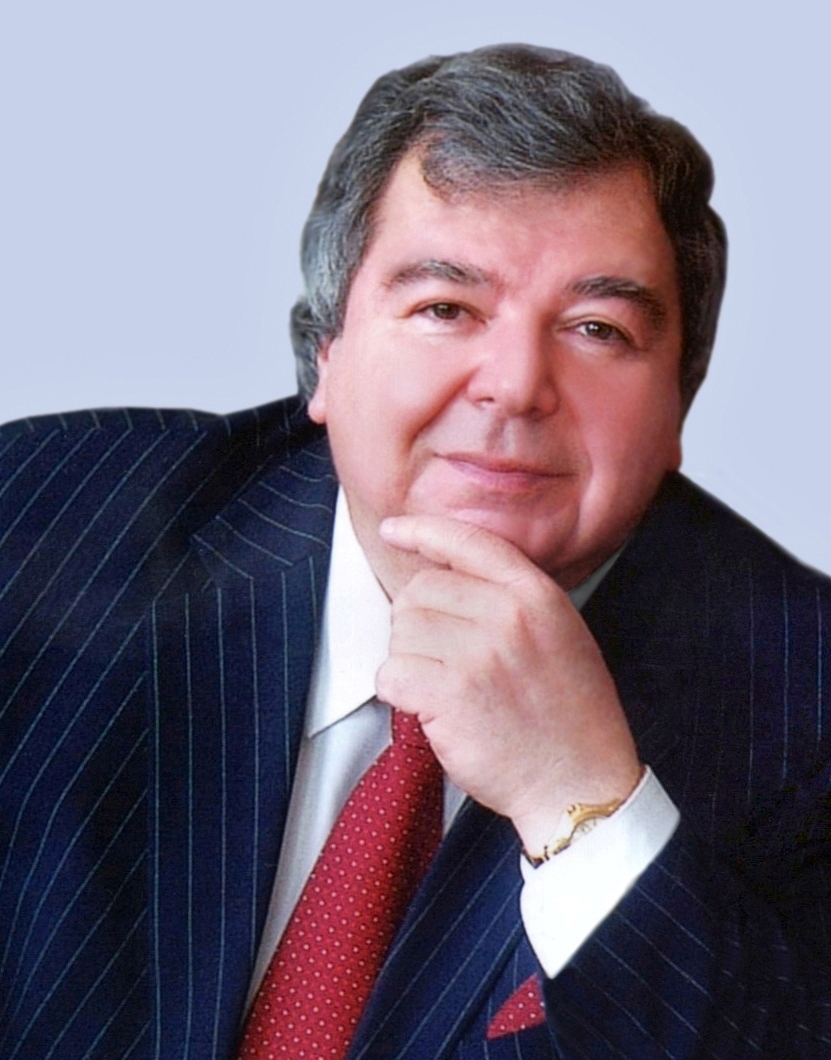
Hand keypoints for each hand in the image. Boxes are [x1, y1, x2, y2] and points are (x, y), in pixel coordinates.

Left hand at [375, 515, 641, 853]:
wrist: (582, 784)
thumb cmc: (569, 716)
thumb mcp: (561, 635)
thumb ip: (513, 598)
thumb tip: (448, 573)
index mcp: (537, 594)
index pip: (468, 541)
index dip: (422, 530)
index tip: (393, 530)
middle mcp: (509, 614)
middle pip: (420, 591)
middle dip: (416, 625)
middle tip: (443, 663)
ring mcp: (480, 653)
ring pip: (401, 632)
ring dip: (409, 662)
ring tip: (447, 691)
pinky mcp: (451, 693)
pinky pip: (392, 672)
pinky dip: (398, 693)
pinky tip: (428, 710)